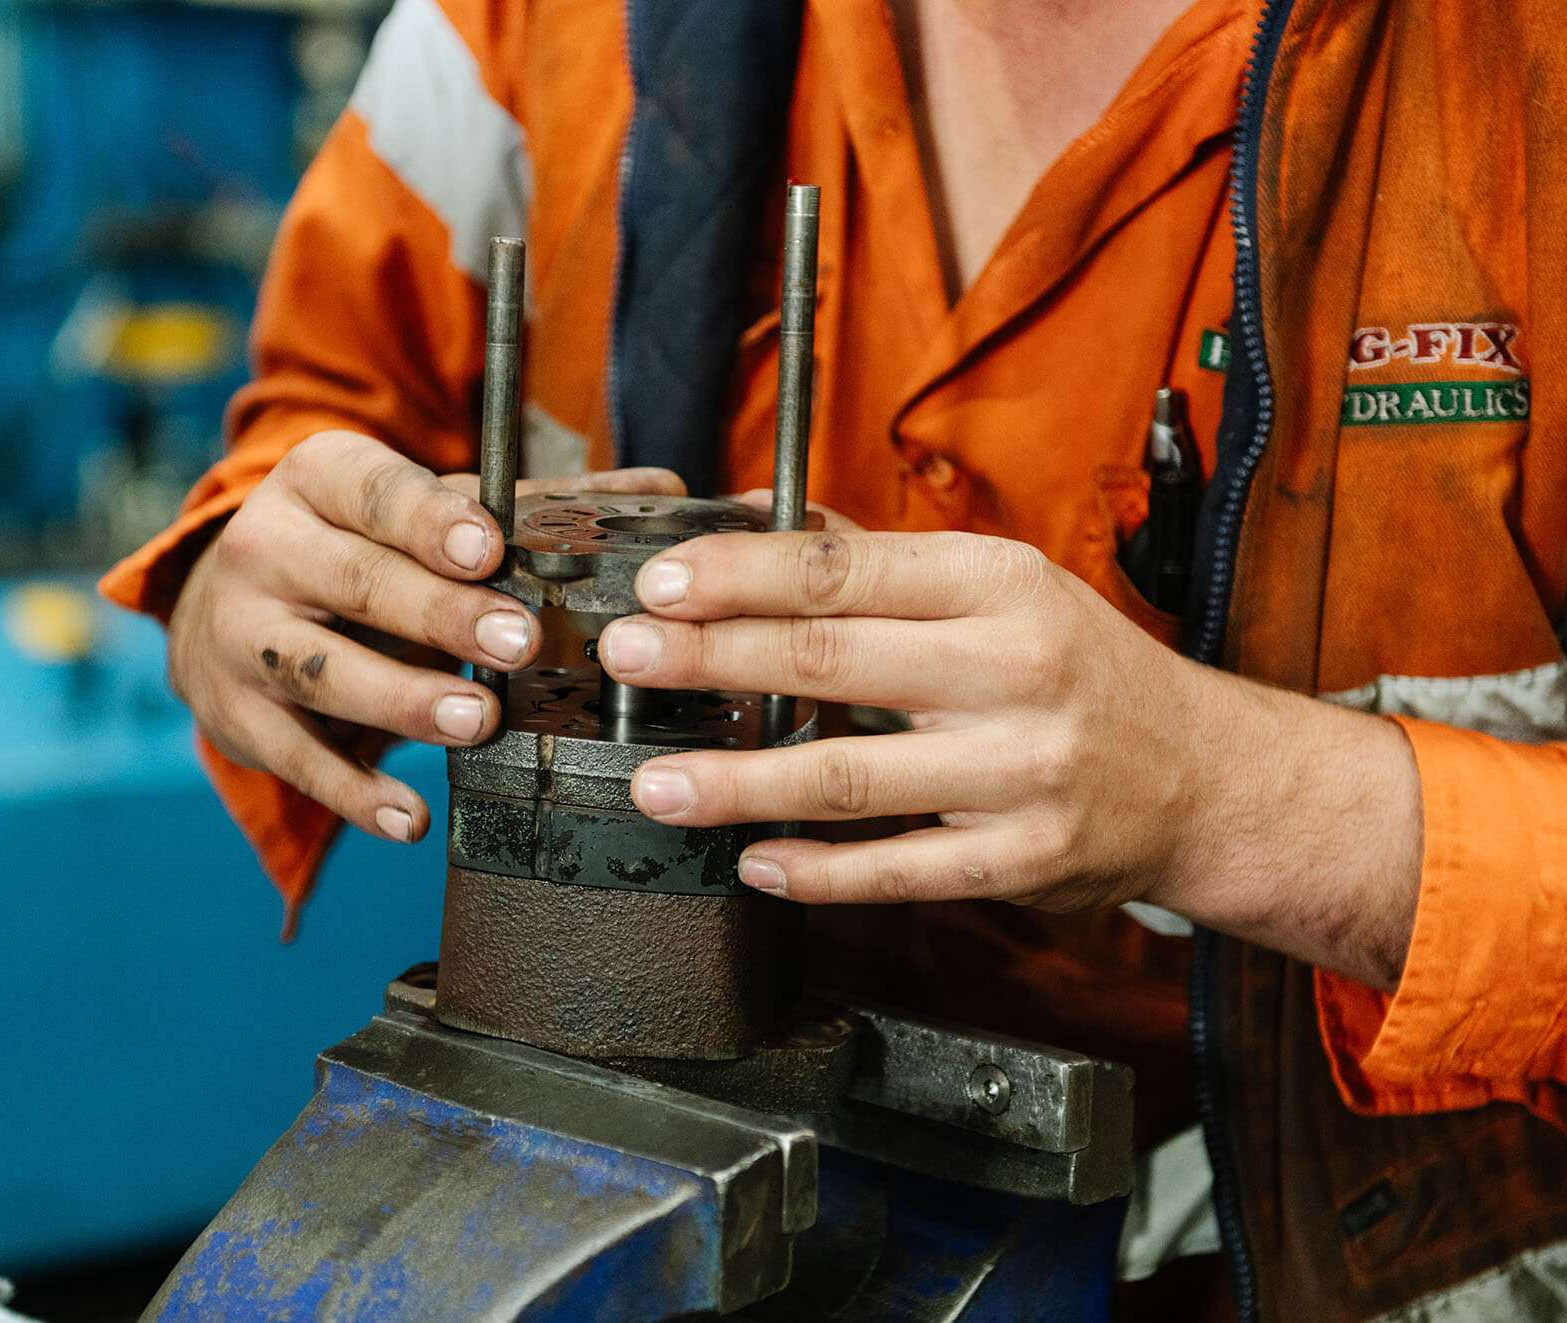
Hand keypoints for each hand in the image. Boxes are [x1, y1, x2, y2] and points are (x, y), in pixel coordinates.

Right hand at [168, 429, 683, 844]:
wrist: (218, 609)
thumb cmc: (354, 551)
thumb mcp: (419, 512)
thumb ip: (531, 507)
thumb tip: (662, 489)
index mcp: (317, 479)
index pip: (374, 492)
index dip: (432, 523)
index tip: (492, 550)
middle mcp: (266, 550)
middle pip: (357, 582)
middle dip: (440, 615)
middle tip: (518, 643)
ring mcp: (242, 637)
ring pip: (323, 672)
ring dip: (403, 701)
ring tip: (476, 722)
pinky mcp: (236, 717)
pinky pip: (298, 760)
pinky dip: (355, 795)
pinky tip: (412, 817)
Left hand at [598, 529, 1424, 988]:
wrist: (1206, 775)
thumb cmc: (1082, 668)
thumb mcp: (1005, 586)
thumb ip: (885, 565)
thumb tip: (770, 526)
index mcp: (998, 585)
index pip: (843, 570)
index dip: (740, 574)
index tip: (661, 582)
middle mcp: (1011, 672)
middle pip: (832, 660)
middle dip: (713, 660)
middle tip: (626, 659)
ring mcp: (1018, 774)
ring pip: (851, 778)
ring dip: (740, 783)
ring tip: (654, 784)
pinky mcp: (1022, 861)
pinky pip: (900, 871)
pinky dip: (819, 871)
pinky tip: (752, 861)